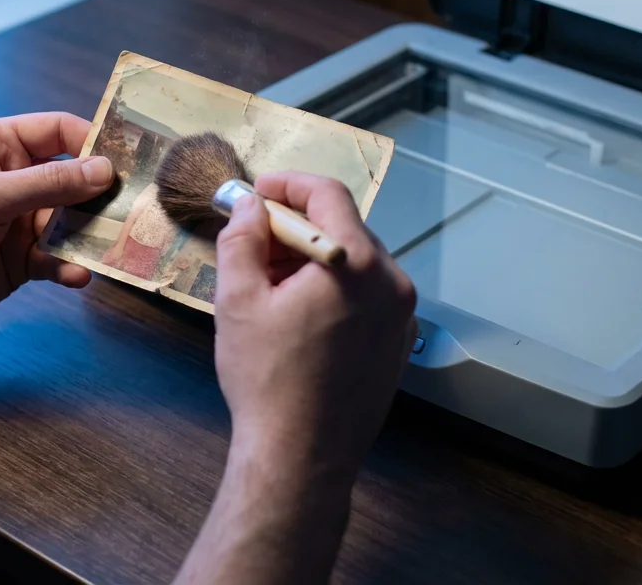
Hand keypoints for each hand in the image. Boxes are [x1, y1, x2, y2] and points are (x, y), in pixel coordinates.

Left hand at [0, 112, 112, 357]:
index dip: (92, 141)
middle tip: (137, 207)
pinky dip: (70, 267)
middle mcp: (13, 180)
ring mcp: (18, 222)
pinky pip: (57, 259)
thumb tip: (104, 171)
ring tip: (117, 247)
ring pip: (71, 223)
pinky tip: (77, 276)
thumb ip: (49, 184)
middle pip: (73, 179)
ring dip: (92, 235)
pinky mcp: (20, 262)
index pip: (57, 132)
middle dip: (102, 194)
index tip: (130, 158)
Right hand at [175, 172, 415, 584]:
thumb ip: (242, 240)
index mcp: (355, 263)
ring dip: (316, 260)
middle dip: (297, 226)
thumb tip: (249, 206)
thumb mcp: (238, 300)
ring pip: (358, 263)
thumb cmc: (266, 378)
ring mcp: (403, 316)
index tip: (257, 193)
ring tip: (273, 284)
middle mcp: (392, 282)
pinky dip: (337, 291)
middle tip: (255, 243)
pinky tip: (302, 317)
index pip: (328, 195)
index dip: (288, 185)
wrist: (301, 456)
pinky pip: (370, 297)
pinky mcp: (400, 344)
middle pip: (345, 228)